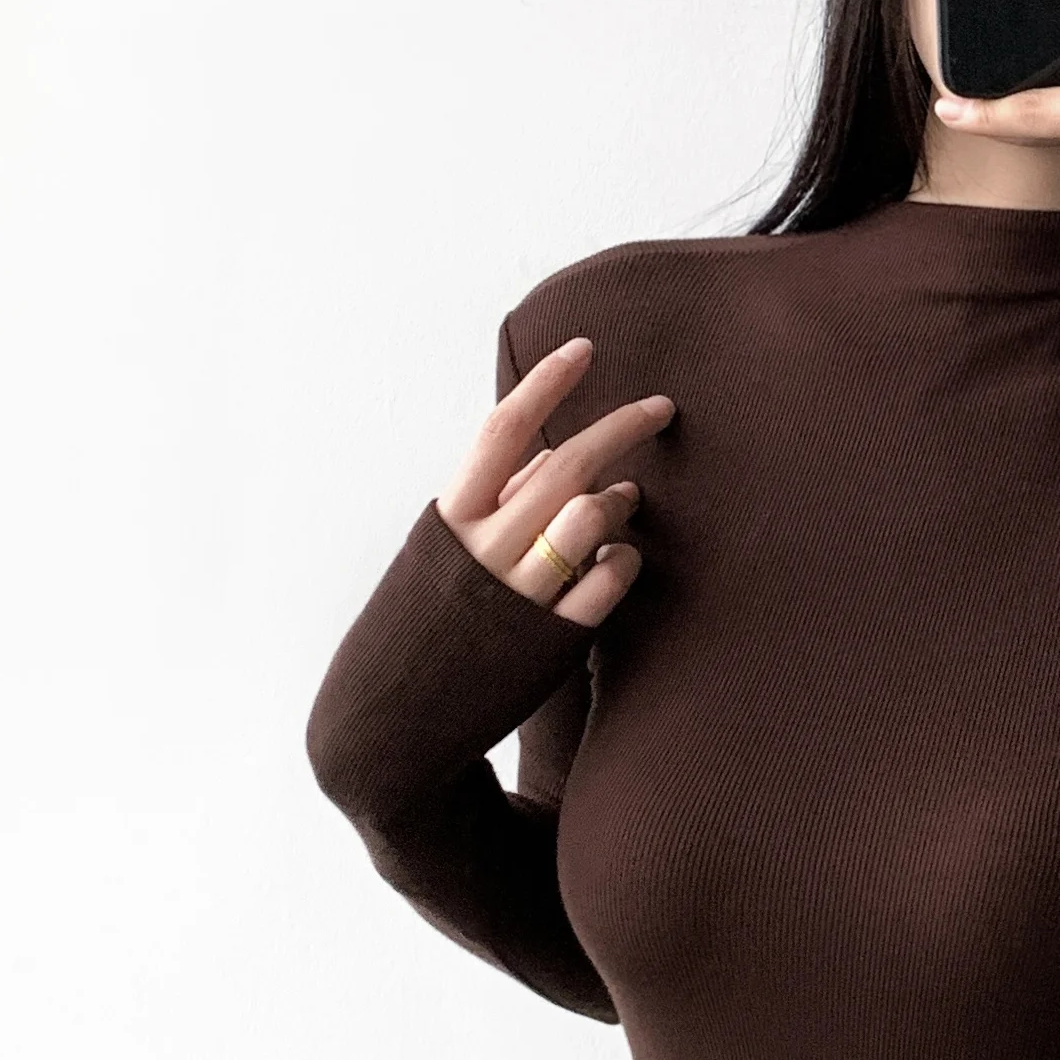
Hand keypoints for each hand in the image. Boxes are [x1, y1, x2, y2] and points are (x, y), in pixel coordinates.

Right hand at [437, 338, 674, 626]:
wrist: (398, 711)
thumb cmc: (426, 620)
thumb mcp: (442, 548)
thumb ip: (493, 500)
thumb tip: (548, 451)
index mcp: (452, 519)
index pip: (502, 431)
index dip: (545, 384)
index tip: (584, 349)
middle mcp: (485, 551)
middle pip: (565, 466)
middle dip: (621, 427)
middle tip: (661, 408)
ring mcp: (521, 595)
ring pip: (590, 518)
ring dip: (619, 499)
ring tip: (627, 498)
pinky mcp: (553, 638)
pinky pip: (608, 582)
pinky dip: (624, 562)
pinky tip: (621, 558)